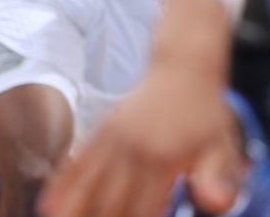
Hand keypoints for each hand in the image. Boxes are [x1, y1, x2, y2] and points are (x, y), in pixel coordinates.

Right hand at [47, 0, 239, 216]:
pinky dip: (61, 185)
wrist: (184, 68)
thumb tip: (215, 205)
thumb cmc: (206, 114)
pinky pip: (78, 162)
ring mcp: (114, 139)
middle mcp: (132, 151)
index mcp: (162, 161)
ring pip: (86, 186)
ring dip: (72, 211)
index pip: (142, 213)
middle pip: (108, 205)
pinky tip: (47, 207)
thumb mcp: (221, 147)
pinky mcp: (103, 131)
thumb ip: (216, 178)